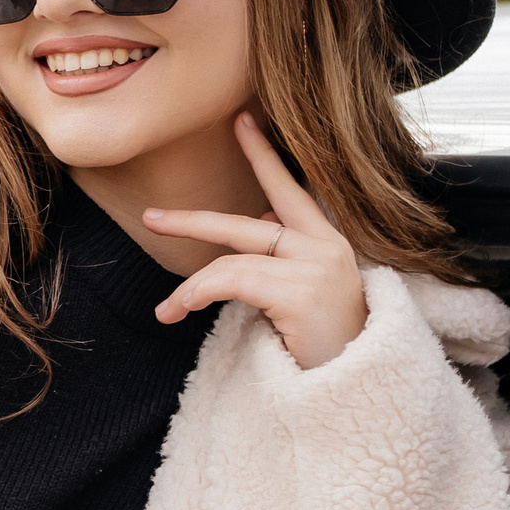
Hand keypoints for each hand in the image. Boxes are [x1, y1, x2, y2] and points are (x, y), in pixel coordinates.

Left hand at [143, 112, 367, 368]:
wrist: (358, 388)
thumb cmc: (329, 346)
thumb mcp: (308, 292)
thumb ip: (284, 257)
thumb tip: (258, 226)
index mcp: (327, 242)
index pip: (292, 189)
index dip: (265, 155)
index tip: (242, 121)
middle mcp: (325, 247)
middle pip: (247, 222)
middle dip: (193, 220)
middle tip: (151, 217)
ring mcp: (315, 268)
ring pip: (231, 258)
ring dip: (190, 288)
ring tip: (167, 311)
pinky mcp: (301, 292)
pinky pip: (230, 281)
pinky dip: (197, 294)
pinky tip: (181, 310)